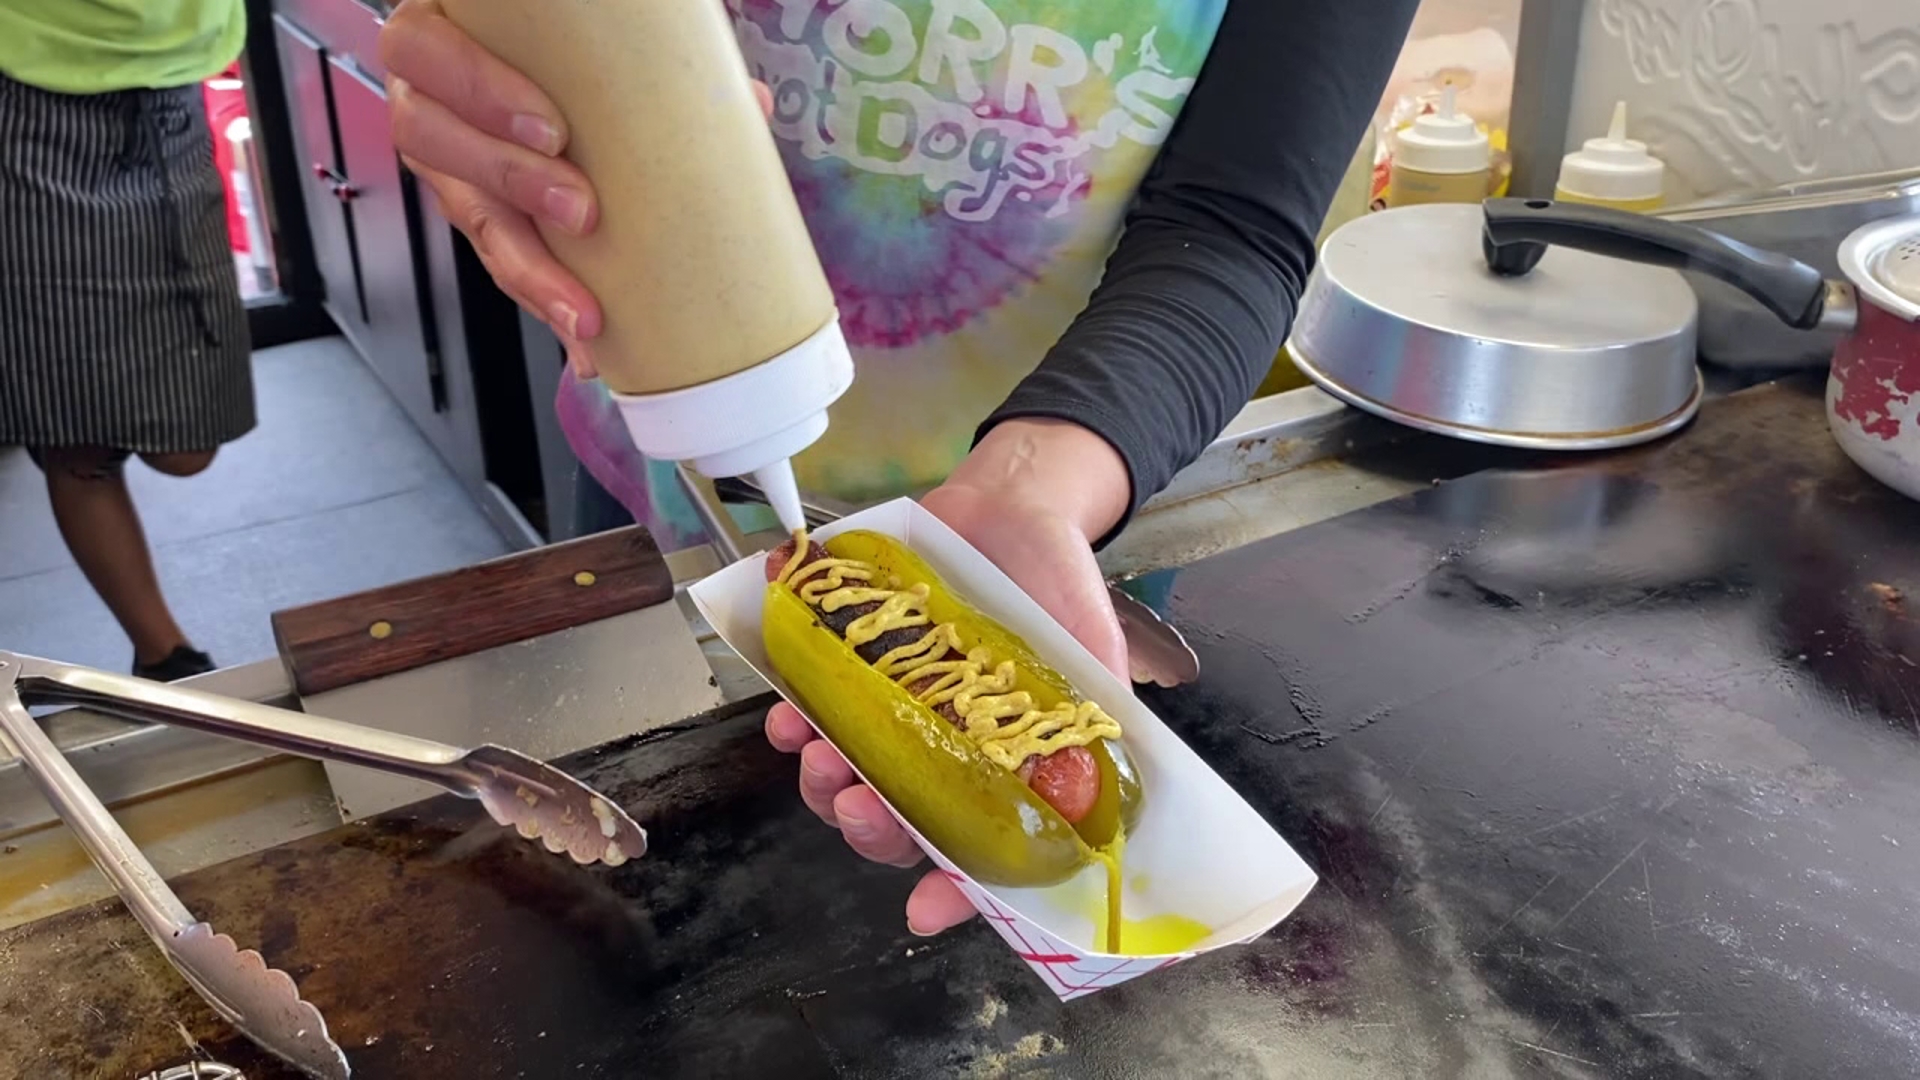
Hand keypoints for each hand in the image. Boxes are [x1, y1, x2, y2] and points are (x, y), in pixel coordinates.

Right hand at [378, 0, 771, 377]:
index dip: (478, 92)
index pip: (422, 52)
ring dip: (525, 263)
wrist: (549, 75)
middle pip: (429, 138)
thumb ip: (648, 59)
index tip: (552, 131)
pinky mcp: (480, 215)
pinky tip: (585, 342)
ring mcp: (451, 162)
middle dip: (509, 178)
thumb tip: (748, 102)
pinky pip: (501, 262)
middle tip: (580, 211)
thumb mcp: (593, 47)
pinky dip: (547, 303)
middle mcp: (433, 100)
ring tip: (580, 306)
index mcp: (445, 38)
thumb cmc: (561, 53)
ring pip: (464, 213)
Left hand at [764, 420, 1132, 934]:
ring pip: (848, 778)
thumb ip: (1088, 717)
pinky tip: (788, 713)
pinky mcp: (854, 669)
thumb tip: (1086, 790)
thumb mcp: (1089, 648)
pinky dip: (795, 721)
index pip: (979, 853)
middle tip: (855, 806)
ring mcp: (896, 715)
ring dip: (823, 783)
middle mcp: (947, 755)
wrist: (1009, 502)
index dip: (953, 892)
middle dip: (871, 828)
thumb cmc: (1056, 582)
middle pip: (900, 825)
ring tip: (816, 755)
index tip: (922, 911)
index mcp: (1006, 769)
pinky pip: (813, 712)